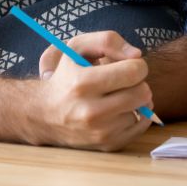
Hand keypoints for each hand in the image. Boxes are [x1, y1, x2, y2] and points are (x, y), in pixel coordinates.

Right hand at [35, 31, 152, 150]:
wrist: (44, 113)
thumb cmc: (66, 75)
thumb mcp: (78, 47)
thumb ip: (109, 41)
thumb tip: (137, 55)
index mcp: (83, 84)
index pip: (134, 71)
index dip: (137, 65)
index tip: (128, 65)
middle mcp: (91, 112)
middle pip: (143, 92)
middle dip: (138, 82)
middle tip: (124, 81)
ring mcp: (100, 132)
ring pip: (143, 109)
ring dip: (135, 99)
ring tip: (118, 95)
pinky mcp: (107, 145)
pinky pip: (141, 126)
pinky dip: (137, 115)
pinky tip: (122, 108)